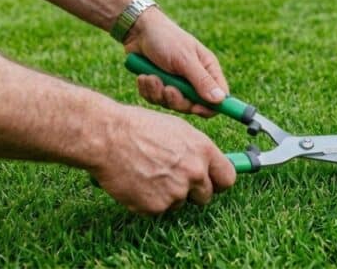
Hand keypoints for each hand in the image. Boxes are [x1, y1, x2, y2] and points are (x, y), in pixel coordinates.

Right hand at [91, 106, 235, 214]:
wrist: (108, 138)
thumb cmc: (139, 127)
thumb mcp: (178, 130)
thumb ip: (196, 150)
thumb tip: (207, 164)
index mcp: (203, 151)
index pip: (228, 178)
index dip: (219, 182)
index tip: (212, 183)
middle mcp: (194, 173)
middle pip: (206, 196)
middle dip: (193, 191)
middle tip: (172, 178)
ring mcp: (176, 192)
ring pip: (180, 203)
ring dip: (168, 194)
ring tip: (148, 173)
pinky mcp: (156, 207)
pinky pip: (158, 209)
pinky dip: (149, 200)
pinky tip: (137, 182)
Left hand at [124, 9, 227, 117]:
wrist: (138, 30)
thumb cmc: (166, 39)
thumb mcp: (185, 59)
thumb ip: (202, 81)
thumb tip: (220, 100)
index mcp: (207, 70)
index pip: (218, 98)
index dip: (210, 107)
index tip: (196, 109)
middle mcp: (194, 79)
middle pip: (193, 106)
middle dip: (177, 100)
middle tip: (168, 89)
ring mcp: (176, 84)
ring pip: (172, 104)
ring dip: (158, 92)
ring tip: (151, 76)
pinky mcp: (159, 86)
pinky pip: (155, 100)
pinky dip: (148, 90)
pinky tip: (144, 76)